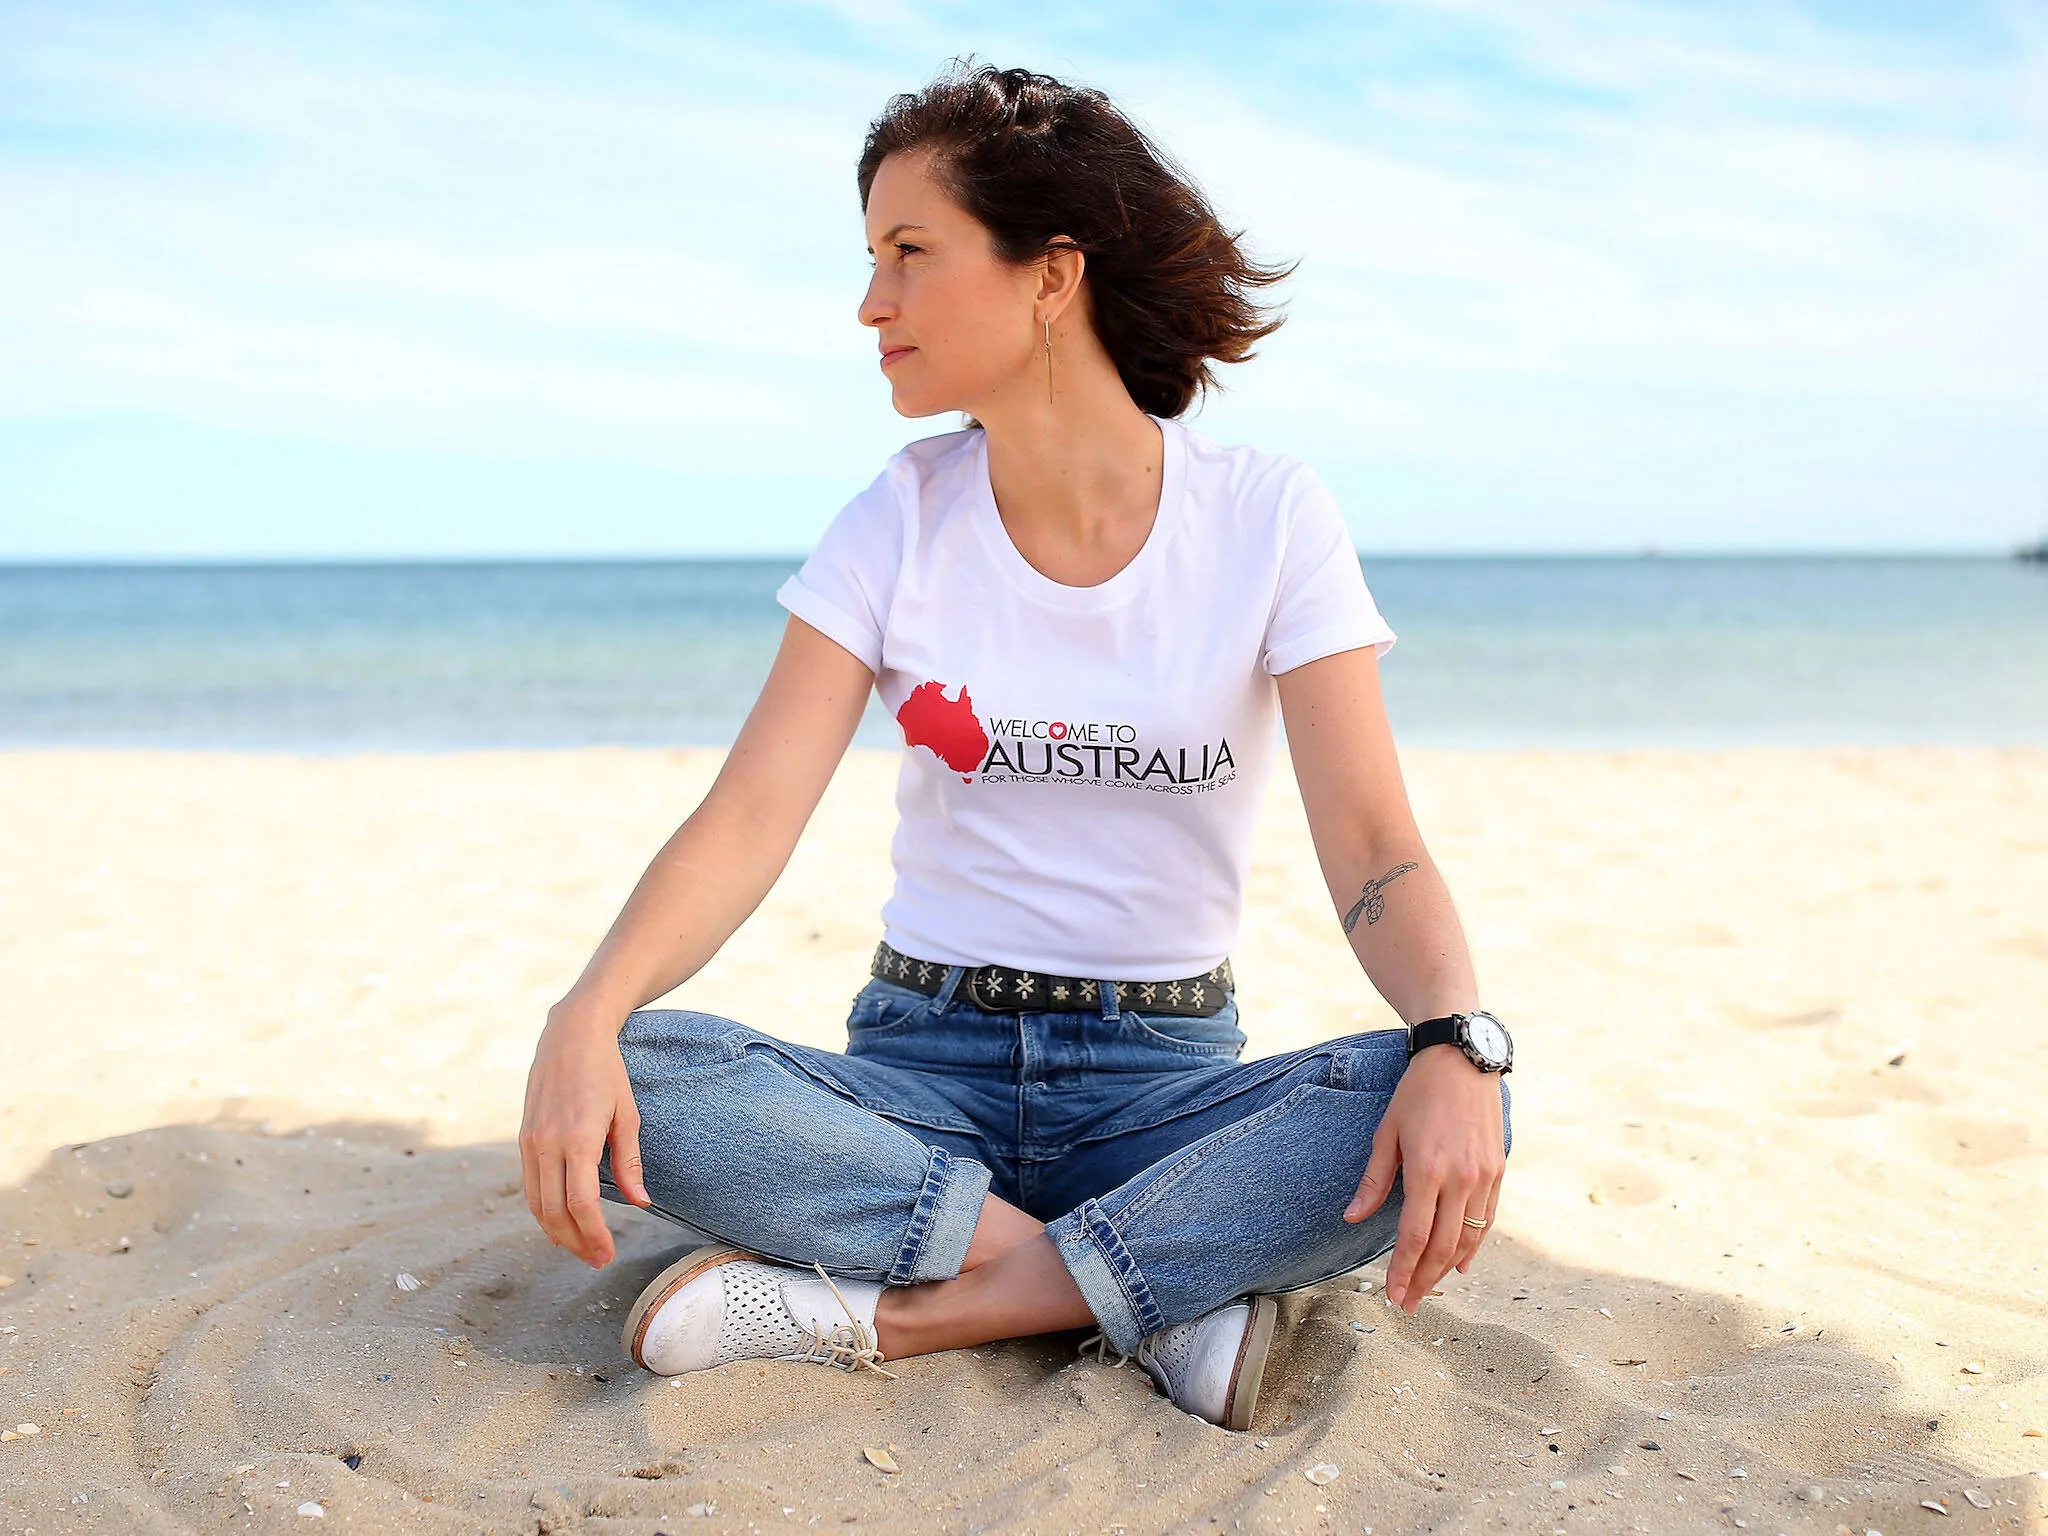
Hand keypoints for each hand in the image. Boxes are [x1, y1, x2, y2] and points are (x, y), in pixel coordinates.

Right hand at [518, 1002, 649, 1266]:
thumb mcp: (628, 1114)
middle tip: (597, 1260)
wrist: (570, 1035)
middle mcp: (547, 1144)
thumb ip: (629, 1161)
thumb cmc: (607, 1073)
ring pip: (536, 1203)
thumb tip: (641, 1203)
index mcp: (578, 1139)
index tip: (607, 1254)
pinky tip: (558, 1222)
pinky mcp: (523, 1138)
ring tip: (580, 1248)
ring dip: (556, 1232)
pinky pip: (529, 1185)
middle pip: (554, 1212)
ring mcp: (530, 1141)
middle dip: (575, 1242)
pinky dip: (542, 1210)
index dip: (594, 1235)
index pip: (582, 1204)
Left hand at [1343, 1042, 1505, 1311]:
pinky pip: (1487, 1218)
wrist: (1463, 1058)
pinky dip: (1474, 1244)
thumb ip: (1374, 1179)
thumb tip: (1352, 1217)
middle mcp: (1461, 1178)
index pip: (1414, 1236)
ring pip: (1469, 1237)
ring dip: (1447, 1267)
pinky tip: (1460, 1262)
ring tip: (1429, 1288)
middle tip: (1409, 1303)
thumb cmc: (1417, 1092)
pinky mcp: (1498, 1170)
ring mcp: (1484, 1175)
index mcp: (1428, 1170)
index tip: (1393, 1295)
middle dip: (1424, 1279)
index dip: (1404, 1270)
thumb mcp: (1387, 1132)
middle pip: (1443, 1246)